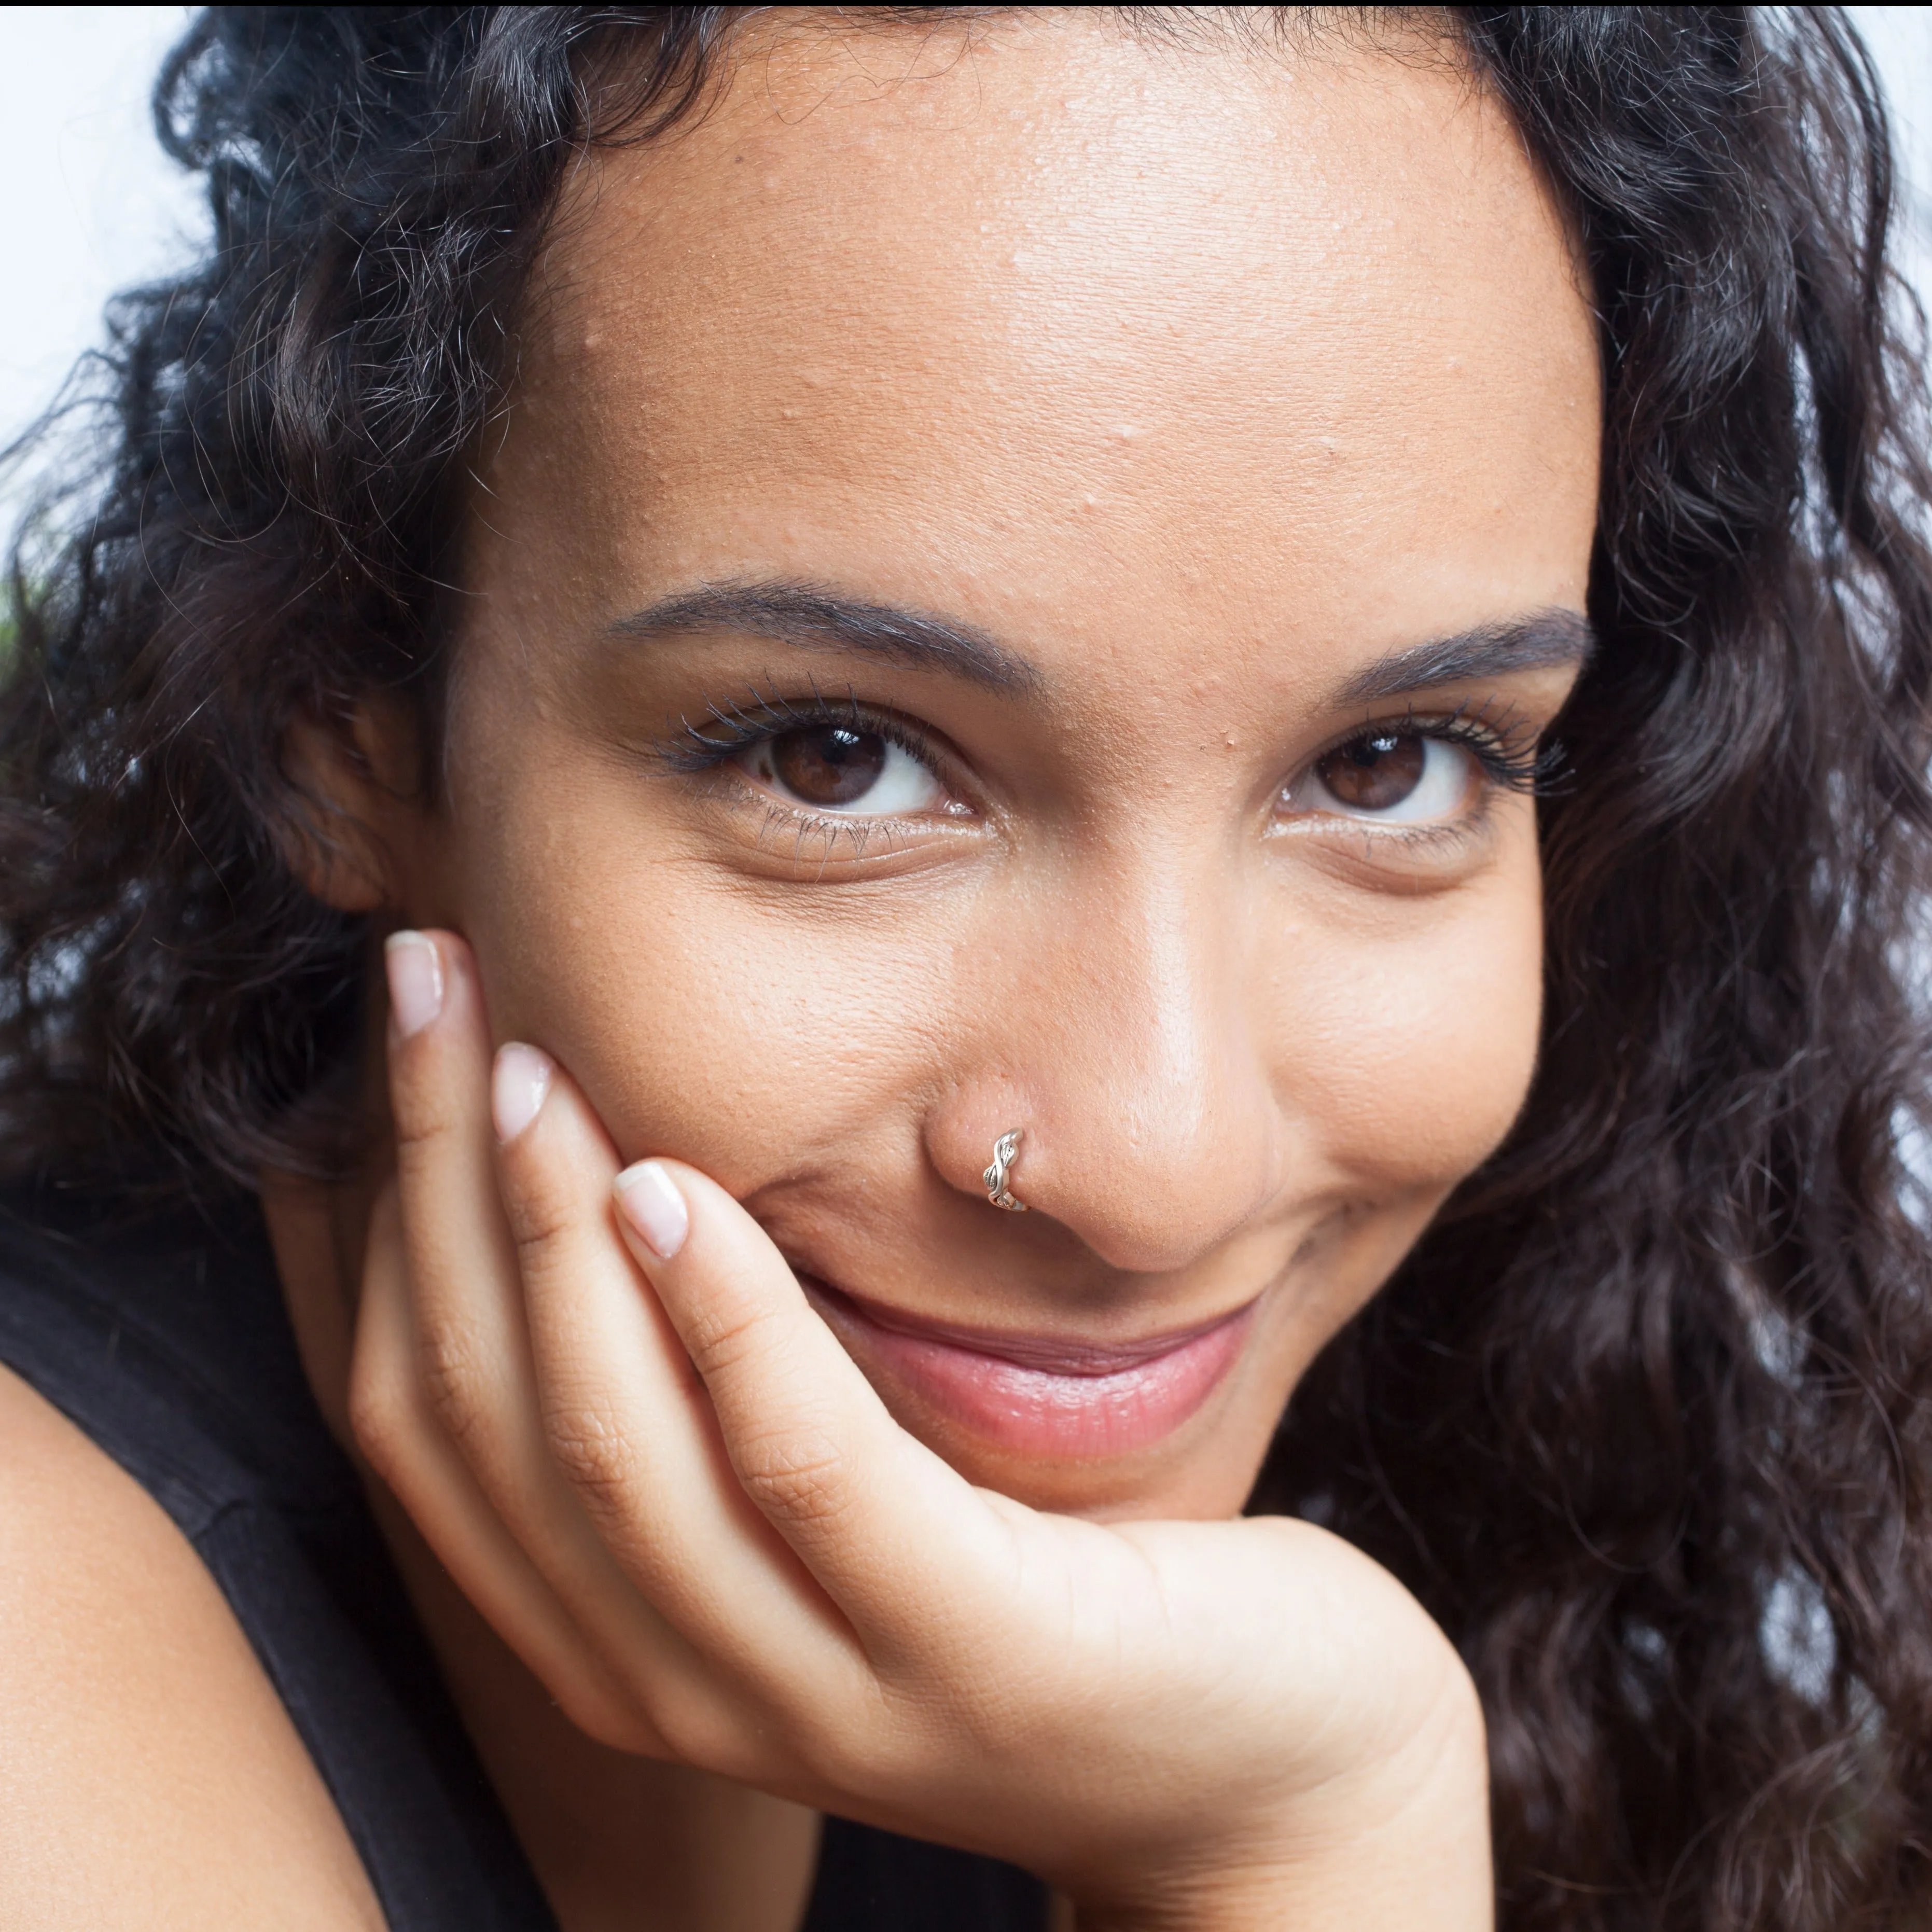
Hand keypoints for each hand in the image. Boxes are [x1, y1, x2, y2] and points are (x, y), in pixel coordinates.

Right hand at [352, 931, 1491, 1929]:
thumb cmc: (1047, 1582)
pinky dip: (726, 1322)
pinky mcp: (965, 1652)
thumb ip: (724, 1388)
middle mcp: (679, 1683)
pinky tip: (675, 1190)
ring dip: (552, 1238)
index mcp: (625, 1636)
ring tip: (532, 1071)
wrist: (1269, 1758)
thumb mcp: (851, 1486)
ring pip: (618, 1451)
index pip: (434, 1428)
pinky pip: (804, 1467)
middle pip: (494, 1420)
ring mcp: (817, 1689)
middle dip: (445, 1188)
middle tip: (435, 988)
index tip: (416, 1035)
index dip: (398, 1221)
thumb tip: (621, 1167)